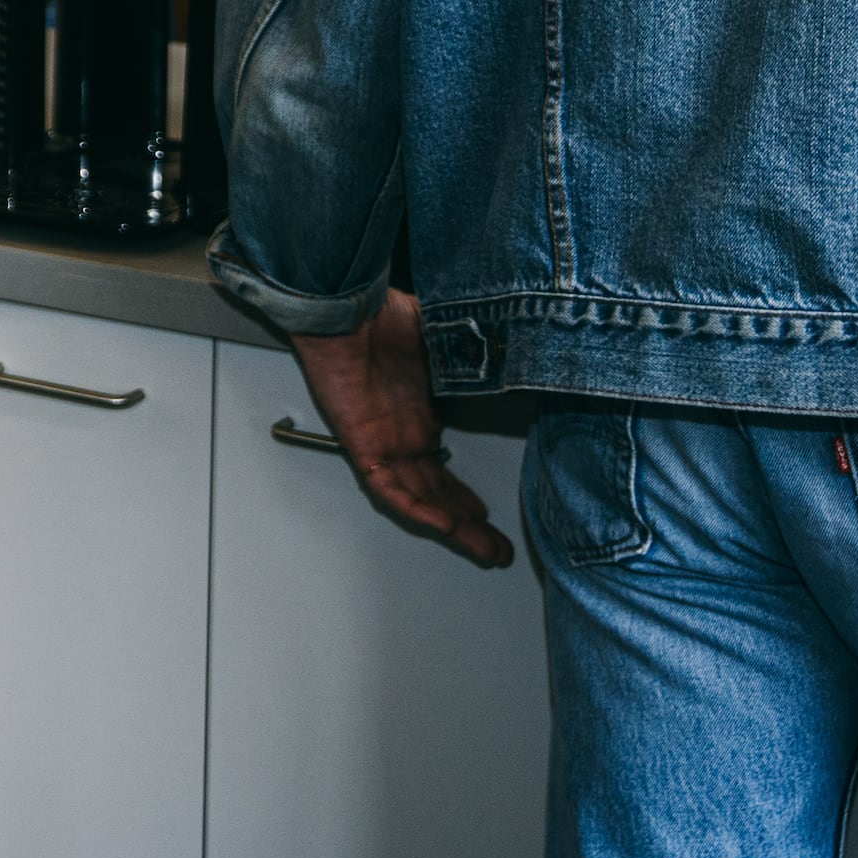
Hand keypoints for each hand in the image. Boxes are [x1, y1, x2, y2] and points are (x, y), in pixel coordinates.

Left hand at [289, 289, 514, 568]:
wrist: (344, 306)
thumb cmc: (381, 313)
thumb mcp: (445, 340)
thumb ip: (475, 362)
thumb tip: (514, 367)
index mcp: (418, 412)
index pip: (442, 469)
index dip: (464, 496)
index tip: (491, 515)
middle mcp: (402, 432)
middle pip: (435, 491)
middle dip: (468, 523)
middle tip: (497, 547)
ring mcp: (382, 439)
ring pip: (417, 496)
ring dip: (452, 526)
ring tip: (485, 551)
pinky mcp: (361, 442)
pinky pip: (389, 487)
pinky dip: (417, 508)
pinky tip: (444, 527)